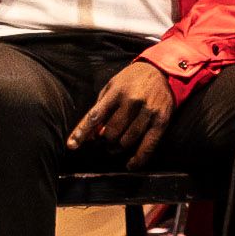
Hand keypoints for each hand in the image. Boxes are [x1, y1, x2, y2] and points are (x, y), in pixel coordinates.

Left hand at [67, 58, 183, 161]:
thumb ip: (100, 108)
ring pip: (127, 141)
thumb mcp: (112, 86)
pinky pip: (148, 146)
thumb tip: (90, 135)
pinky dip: (138, 159)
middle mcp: (132, 101)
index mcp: (116, 92)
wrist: (162, 71)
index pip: (95, 116)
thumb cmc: (131, 81)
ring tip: (115, 148)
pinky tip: (130, 164)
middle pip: (111, 133)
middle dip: (104, 142)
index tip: (72, 145)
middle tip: (104, 143)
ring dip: (117, 148)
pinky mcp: (161, 120)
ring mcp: (148, 111)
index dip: (82, 132)